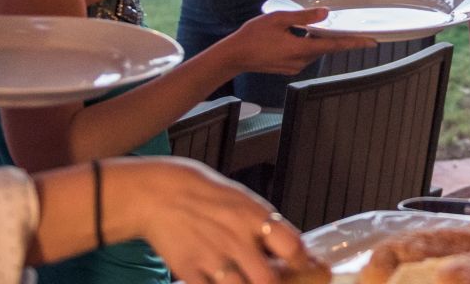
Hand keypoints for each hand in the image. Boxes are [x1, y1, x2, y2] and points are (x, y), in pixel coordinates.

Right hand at [107, 158, 315, 283]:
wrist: (160, 194)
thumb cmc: (206, 196)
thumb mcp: (245, 202)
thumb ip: (267, 228)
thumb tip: (293, 254)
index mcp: (254, 217)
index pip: (292, 247)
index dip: (304, 264)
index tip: (309, 271)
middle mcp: (236, 238)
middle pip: (268, 280)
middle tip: (274, 281)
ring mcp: (212, 257)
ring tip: (247, 281)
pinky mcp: (189, 271)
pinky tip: (223, 282)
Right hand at [218, 8, 366, 75]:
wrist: (233, 57)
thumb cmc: (252, 36)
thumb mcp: (278, 19)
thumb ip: (303, 17)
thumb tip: (325, 14)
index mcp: (300, 49)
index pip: (334, 46)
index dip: (354, 43)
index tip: (372, 42)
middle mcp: (300, 61)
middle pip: (326, 48)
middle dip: (336, 38)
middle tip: (351, 28)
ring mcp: (294, 67)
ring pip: (315, 51)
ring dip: (320, 40)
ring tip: (320, 27)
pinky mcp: (288, 68)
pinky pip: (305, 55)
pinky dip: (309, 45)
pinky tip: (303, 35)